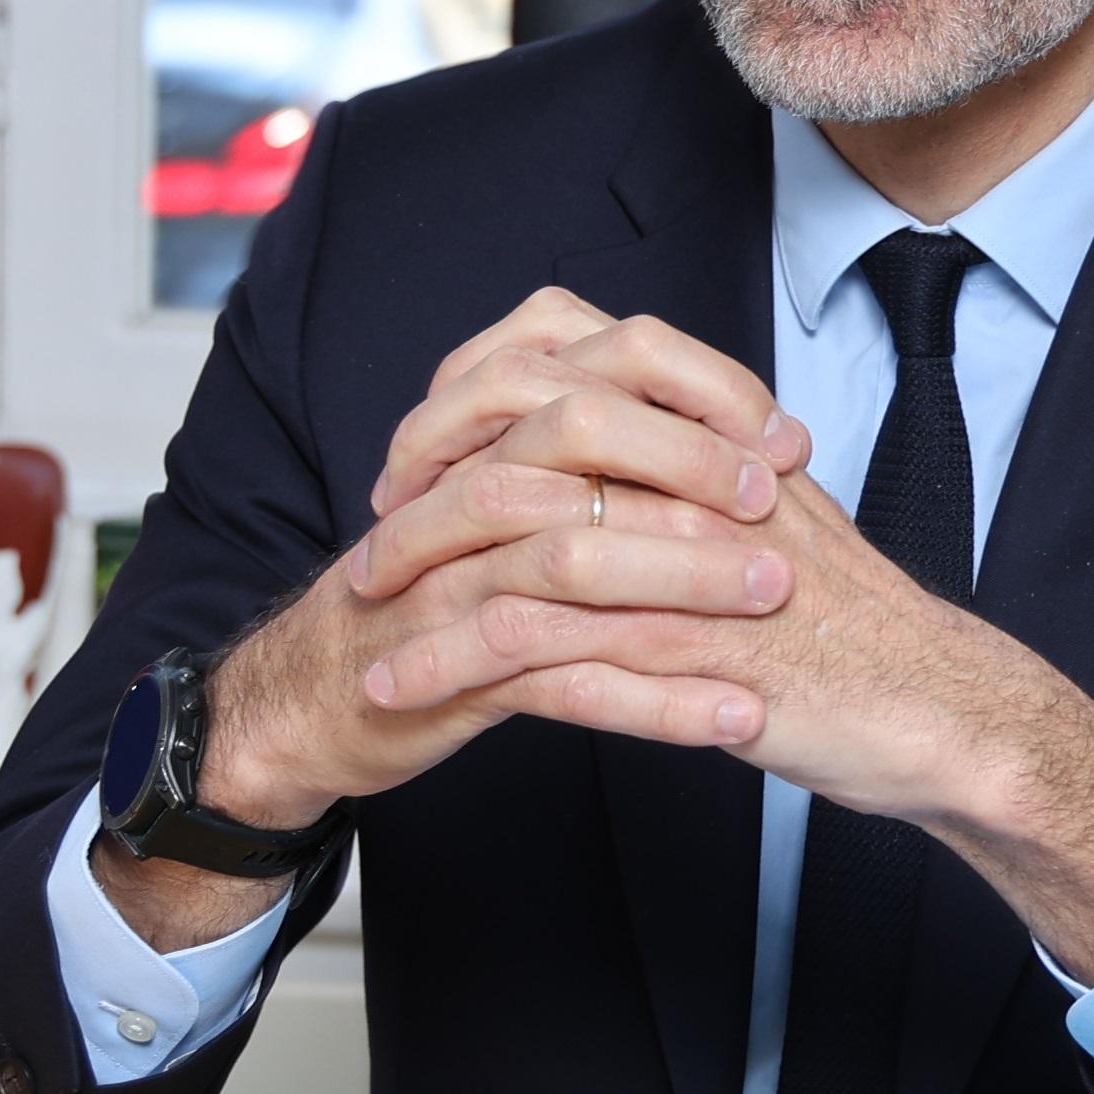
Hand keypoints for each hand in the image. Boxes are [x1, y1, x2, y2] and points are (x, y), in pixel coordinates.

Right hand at [89, 289, 804, 950]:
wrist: (309, 702)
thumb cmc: (430, 603)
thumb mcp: (501, 514)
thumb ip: (580, 468)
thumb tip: (708, 438)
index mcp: (487, 443)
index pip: (596, 373)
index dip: (696, 394)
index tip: (782, 437)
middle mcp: (467, 498)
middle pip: (584, 446)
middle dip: (693, 469)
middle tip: (783, 502)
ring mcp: (456, 585)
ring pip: (576, 562)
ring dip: (686, 580)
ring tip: (776, 598)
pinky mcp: (454, 676)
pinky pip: (566, 684)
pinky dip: (658, 705)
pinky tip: (732, 721)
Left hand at [365, 430, 1093, 983]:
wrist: (943, 710)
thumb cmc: (859, 631)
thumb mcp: (776, 526)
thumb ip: (700, 484)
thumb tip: (617, 470)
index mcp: (719, 444)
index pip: (567, 390)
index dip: (472, 420)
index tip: (417, 467)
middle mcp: (702, 491)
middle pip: (527, 461)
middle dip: (429, 505)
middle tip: (371, 548)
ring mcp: (698, 572)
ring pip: (524, 555)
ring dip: (429, 594)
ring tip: (367, 635)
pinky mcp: (696, 660)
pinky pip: (552, 654)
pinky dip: (464, 670)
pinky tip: (409, 693)